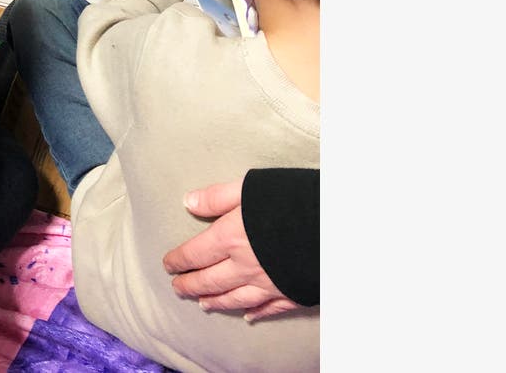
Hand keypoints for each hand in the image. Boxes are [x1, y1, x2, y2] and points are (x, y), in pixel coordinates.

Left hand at [162, 177, 299, 322]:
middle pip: (211, 280)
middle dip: (191, 285)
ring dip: (216, 301)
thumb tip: (188, 202)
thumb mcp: (249, 187)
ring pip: (235, 298)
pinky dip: (256, 313)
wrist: (337, 225)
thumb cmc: (291, 200)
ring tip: (203, 304)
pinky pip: (269, 308)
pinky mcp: (292, 293)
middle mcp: (245, 266)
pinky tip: (247, 317)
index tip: (168, 265)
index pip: (195, 254)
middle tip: (178, 288)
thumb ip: (217, 197)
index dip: (179, 261)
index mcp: (231, 238)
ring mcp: (269, 284)